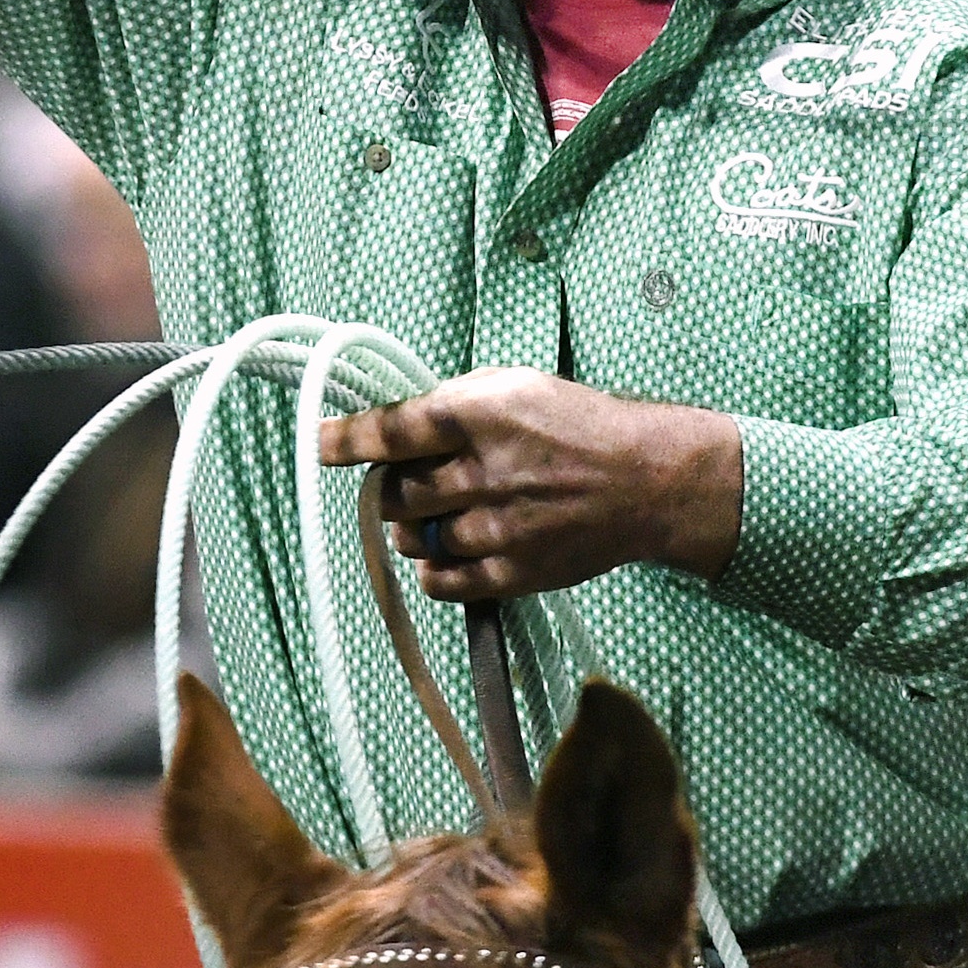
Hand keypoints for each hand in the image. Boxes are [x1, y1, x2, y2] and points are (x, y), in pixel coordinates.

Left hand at [318, 369, 742, 601]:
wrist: (647, 483)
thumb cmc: (578, 426)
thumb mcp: (518, 386)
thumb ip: (453, 403)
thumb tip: (392, 426)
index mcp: (482, 416)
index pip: (394, 431)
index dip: (347, 440)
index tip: (320, 442)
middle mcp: (485, 474)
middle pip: (393, 492)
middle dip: (389, 486)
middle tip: (407, 480)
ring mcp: (498, 529)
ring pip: (410, 538)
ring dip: (410, 526)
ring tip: (440, 511)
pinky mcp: (513, 573)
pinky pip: (440, 580)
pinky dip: (434, 565)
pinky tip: (452, 546)